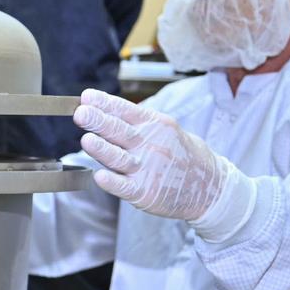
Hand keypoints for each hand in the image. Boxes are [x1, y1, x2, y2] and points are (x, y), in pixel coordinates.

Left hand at [73, 89, 226, 220]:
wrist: (208, 185)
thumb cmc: (179, 154)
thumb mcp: (165, 129)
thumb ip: (136, 122)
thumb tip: (102, 109)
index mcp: (154, 125)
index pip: (125, 110)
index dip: (104, 103)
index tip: (86, 97)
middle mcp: (150, 144)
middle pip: (120, 131)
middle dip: (99, 121)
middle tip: (81, 114)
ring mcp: (147, 169)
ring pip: (119, 158)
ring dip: (102, 149)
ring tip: (87, 140)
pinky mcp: (144, 192)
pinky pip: (125, 186)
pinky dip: (112, 182)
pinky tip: (100, 176)